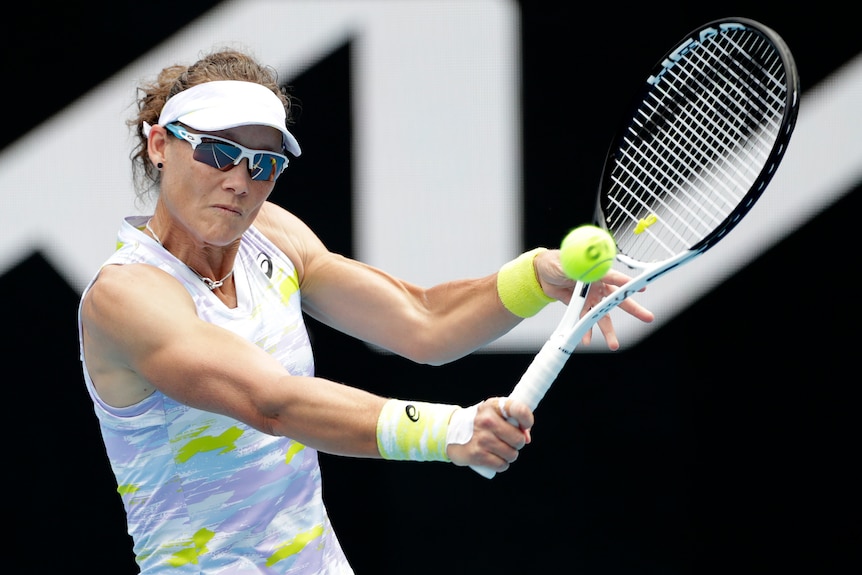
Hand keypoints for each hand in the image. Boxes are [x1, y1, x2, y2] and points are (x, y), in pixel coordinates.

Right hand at [446, 397, 532, 472]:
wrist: (451, 431)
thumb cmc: (480, 422)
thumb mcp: (494, 412)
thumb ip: (513, 420)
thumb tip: (527, 439)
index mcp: (493, 406)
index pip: (519, 410)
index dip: (527, 419)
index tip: (525, 425)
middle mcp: (487, 421)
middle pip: (519, 439)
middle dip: (517, 443)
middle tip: (509, 441)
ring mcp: (482, 438)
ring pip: (512, 454)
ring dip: (509, 455)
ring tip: (500, 450)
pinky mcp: (477, 455)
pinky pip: (502, 465)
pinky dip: (501, 464)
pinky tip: (495, 459)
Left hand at [534, 248, 654, 349]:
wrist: (543, 274)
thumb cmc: (556, 262)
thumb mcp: (565, 262)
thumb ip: (576, 266)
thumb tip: (586, 266)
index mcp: (596, 272)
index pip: (613, 277)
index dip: (626, 282)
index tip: (640, 288)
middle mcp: (598, 286)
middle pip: (617, 299)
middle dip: (633, 309)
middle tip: (648, 318)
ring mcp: (591, 298)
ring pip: (603, 316)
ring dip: (608, 331)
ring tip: (614, 345)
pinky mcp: (581, 307)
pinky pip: (585, 320)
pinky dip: (586, 331)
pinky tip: (587, 340)